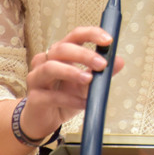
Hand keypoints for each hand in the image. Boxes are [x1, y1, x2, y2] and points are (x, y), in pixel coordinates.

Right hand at [19, 26, 124, 141]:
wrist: (46, 120)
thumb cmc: (65, 96)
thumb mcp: (87, 84)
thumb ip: (101, 72)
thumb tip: (119, 61)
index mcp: (60, 53)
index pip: (74, 36)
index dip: (91, 34)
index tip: (108, 41)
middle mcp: (45, 61)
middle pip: (62, 49)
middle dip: (84, 55)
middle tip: (102, 64)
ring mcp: (37, 78)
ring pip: (50, 68)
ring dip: (72, 72)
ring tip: (89, 80)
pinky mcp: (34, 97)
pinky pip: (51, 96)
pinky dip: (69, 99)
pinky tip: (83, 103)